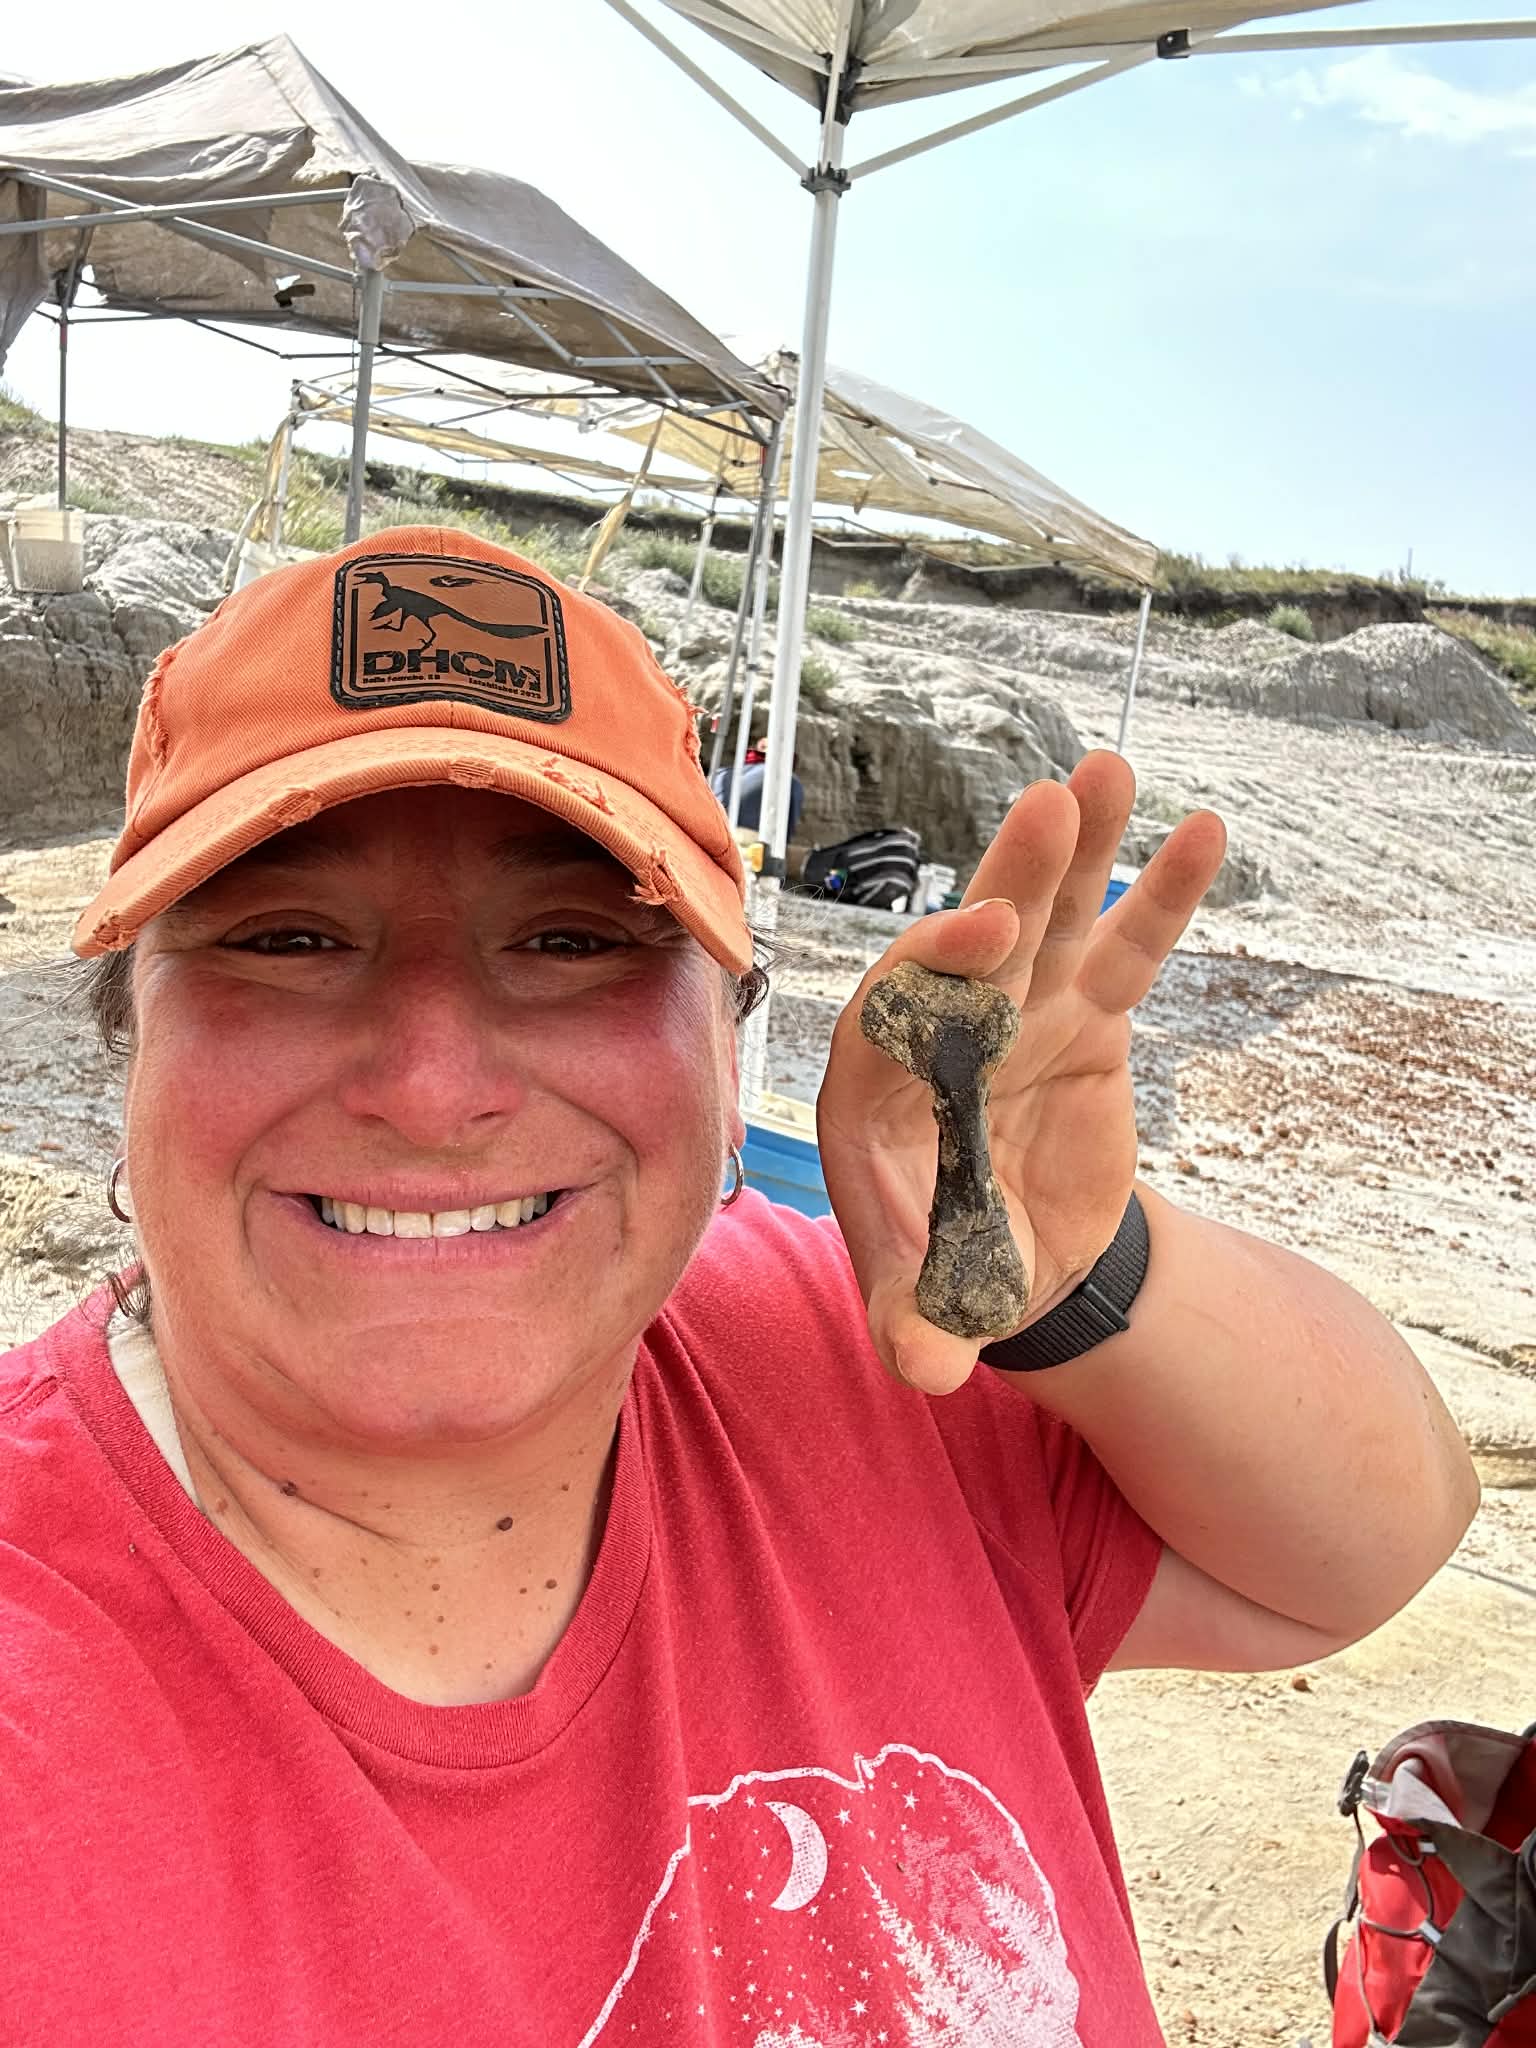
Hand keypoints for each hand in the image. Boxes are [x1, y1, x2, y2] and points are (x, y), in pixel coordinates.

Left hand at [815, 750, 1226, 1393]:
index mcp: (878, 1092)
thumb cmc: (950, 1272)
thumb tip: (921, 1370)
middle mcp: (942, 1034)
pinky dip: (1159, 898)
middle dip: (1007, 883)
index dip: (934, 969)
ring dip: (1076, 854)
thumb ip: (921, 1328)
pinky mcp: (1086, 1018)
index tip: (986, 932)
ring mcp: (1018, 1015)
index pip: (893, 1015)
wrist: (1010, 1261)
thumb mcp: (935, 1306)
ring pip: (1046, 925)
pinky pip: (1127, 952)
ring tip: (1108, 773)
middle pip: (971, 947)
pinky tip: (1204, 833)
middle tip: (1046, 811)